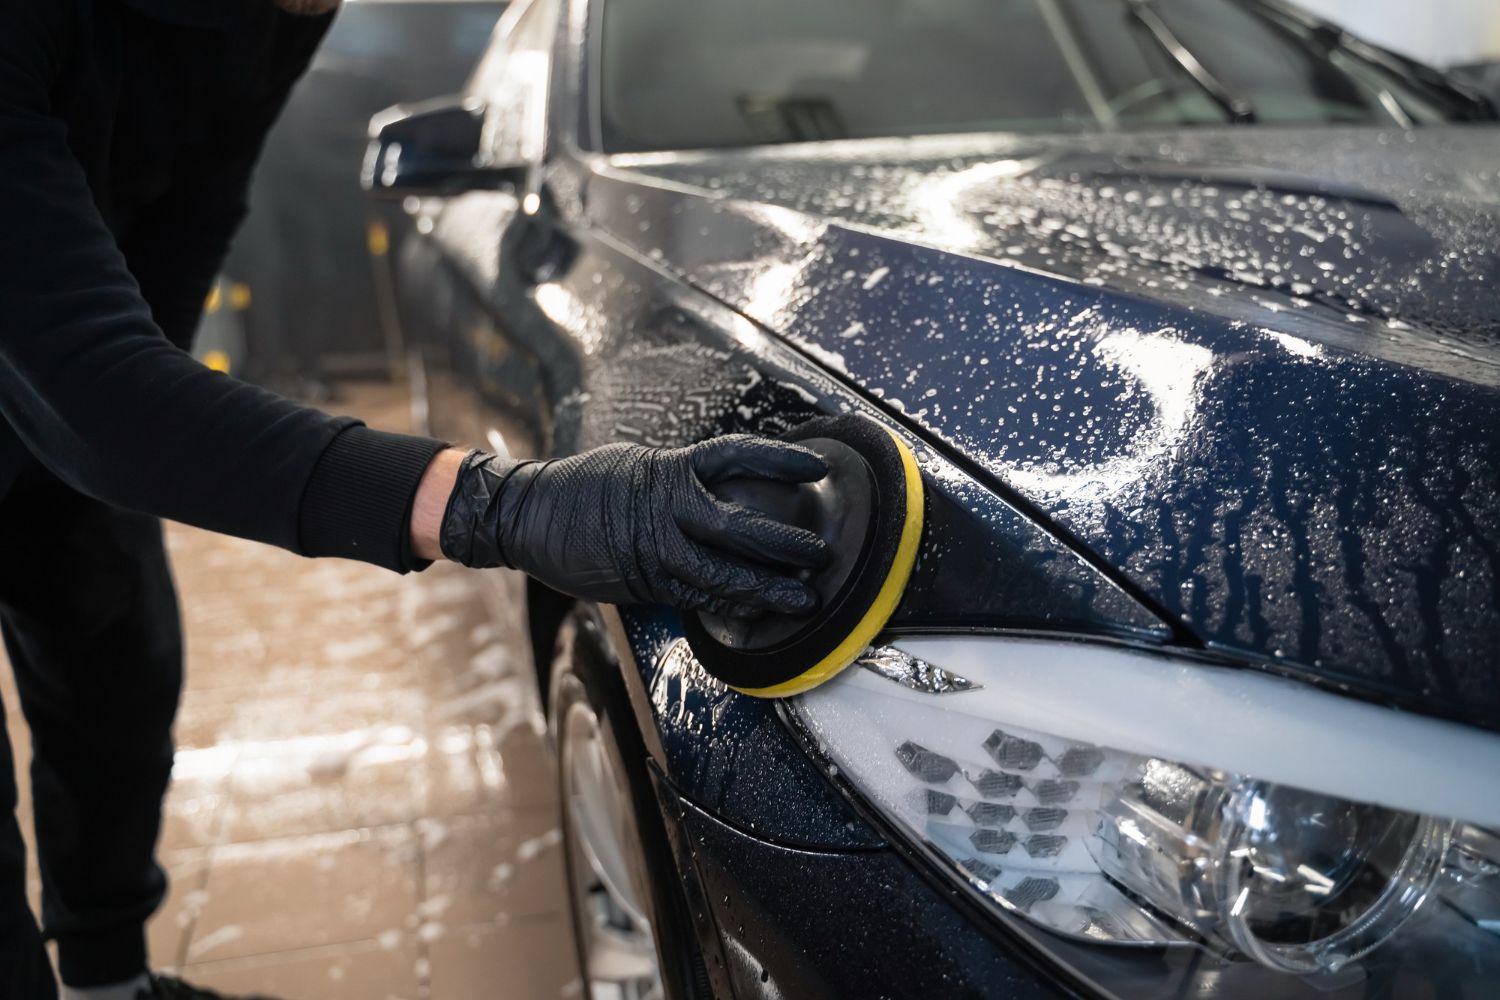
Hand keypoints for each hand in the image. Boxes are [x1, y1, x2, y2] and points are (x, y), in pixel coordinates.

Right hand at [438, 436, 829, 615]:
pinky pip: (695, 598)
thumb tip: (719, 488)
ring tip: (804, 599)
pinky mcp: (643, 583)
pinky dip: (730, 608)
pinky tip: (757, 615)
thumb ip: (679, 479)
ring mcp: (655, 549)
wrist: (527, 515)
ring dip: (767, 588)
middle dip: (785, 541)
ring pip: (722, 573)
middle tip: (822, 551)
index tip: (818, 466)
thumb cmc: (582, 488)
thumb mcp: (635, 466)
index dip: (780, 461)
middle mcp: (666, 508)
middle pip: (739, 525)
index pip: (737, 456)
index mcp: (668, 469)